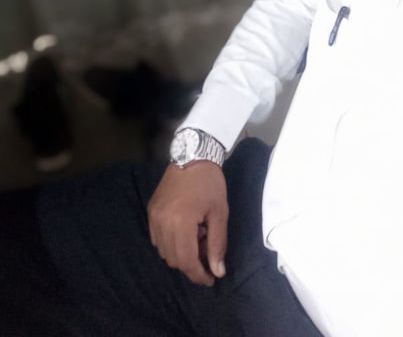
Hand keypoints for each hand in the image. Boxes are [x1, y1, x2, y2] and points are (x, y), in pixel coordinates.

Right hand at [148, 161, 228, 286]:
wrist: (193, 155)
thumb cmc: (210, 184)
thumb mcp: (220, 213)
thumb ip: (218, 244)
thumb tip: (218, 271)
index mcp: (181, 223)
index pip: (187, 261)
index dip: (199, 275)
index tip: (211, 279)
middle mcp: (162, 223)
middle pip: (174, 260)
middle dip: (192, 264)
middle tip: (208, 253)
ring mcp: (153, 217)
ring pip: (164, 252)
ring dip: (181, 254)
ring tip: (198, 239)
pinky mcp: (150, 211)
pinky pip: (157, 239)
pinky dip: (170, 243)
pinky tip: (185, 232)